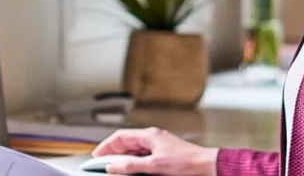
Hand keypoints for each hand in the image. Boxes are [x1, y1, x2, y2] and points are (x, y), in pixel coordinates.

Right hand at [91, 127, 218, 174]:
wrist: (206, 165)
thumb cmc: (187, 162)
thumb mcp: (154, 165)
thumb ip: (132, 165)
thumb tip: (114, 166)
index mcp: (149, 135)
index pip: (120, 137)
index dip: (106, 146)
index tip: (97, 155)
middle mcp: (153, 137)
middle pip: (126, 142)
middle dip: (113, 152)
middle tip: (103, 163)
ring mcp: (159, 145)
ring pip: (134, 149)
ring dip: (123, 158)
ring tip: (115, 167)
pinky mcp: (164, 153)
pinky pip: (143, 155)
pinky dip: (134, 161)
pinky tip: (132, 169)